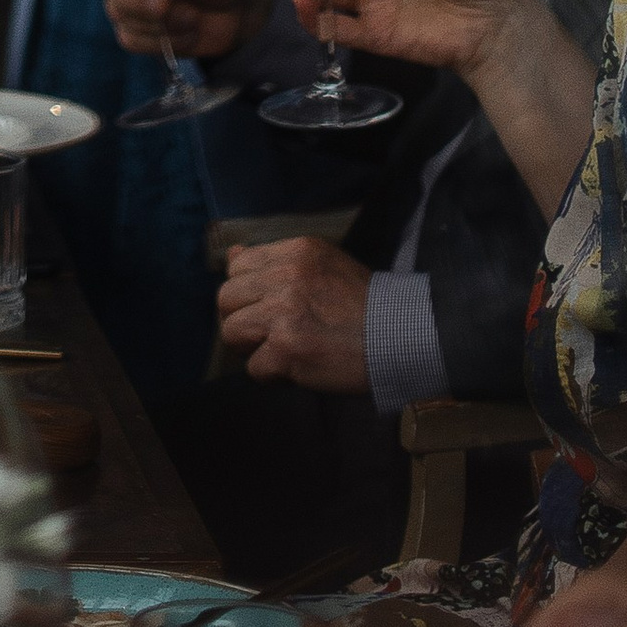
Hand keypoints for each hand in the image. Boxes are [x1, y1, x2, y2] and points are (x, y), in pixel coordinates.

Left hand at [214, 235, 371, 389]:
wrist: (401, 338)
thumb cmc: (364, 305)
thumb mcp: (322, 265)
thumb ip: (277, 261)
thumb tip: (232, 255)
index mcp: (295, 251)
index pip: (238, 266)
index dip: (246, 291)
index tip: (264, 307)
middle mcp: (286, 276)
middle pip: (226, 297)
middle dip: (240, 319)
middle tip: (265, 334)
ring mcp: (285, 312)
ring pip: (231, 331)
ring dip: (250, 348)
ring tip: (276, 352)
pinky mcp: (288, 349)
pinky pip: (254, 367)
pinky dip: (270, 375)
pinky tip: (293, 371)